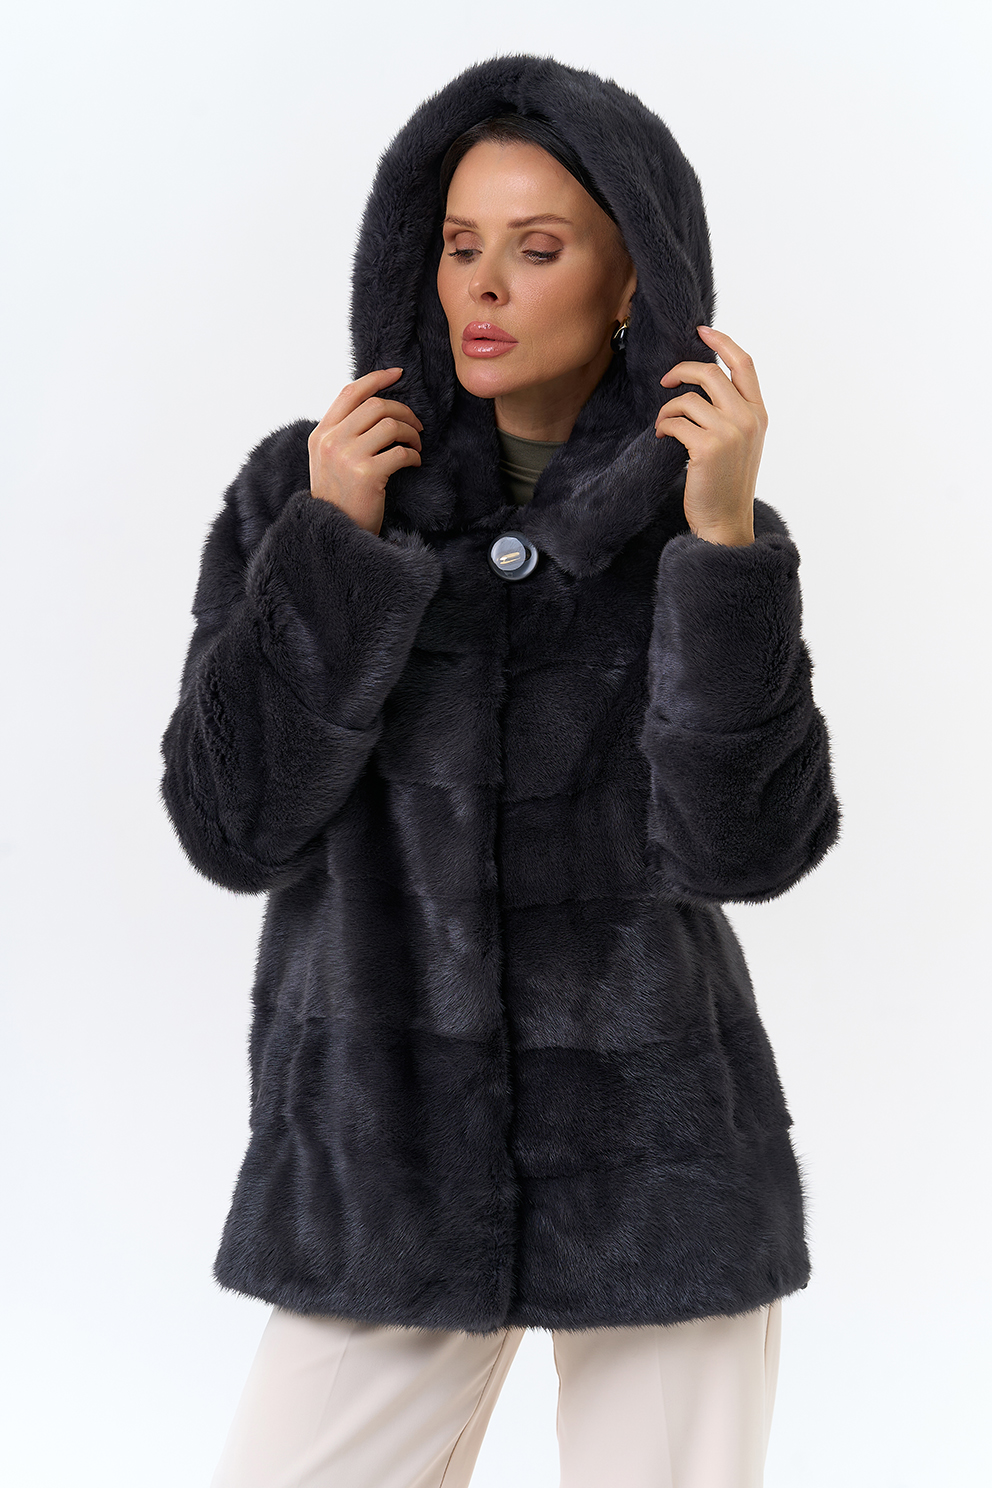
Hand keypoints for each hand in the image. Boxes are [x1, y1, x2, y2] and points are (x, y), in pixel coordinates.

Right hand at [308, 367, 422, 535]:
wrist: (334, 533)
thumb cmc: (338, 497)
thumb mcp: (328, 460)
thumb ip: (342, 433)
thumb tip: (374, 406)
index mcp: (321, 434)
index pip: (350, 393)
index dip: (377, 379)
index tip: (398, 374)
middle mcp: (331, 441)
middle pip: (376, 406)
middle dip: (404, 411)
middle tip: (417, 426)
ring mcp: (347, 457)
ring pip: (391, 425)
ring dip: (412, 434)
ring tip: (416, 446)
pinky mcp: (366, 474)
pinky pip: (401, 452)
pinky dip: (414, 456)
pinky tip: (414, 463)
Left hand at [655, 326, 767, 546]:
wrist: (726, 521)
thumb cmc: (727, 483)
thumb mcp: (741, 442)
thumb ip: (732, 412)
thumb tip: (704, 382)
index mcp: (759, 413)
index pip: (744, 364)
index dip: (722, 342)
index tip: (701, 331)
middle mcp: (748, 419)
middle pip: (711, 373)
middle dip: (681, 371)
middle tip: (666, 381)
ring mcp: (729, 433)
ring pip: (688, 398)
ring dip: (668, 408)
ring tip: (664, 425)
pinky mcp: (706, 448)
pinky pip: (676, 421)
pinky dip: (664, 426)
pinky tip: (663, 438)